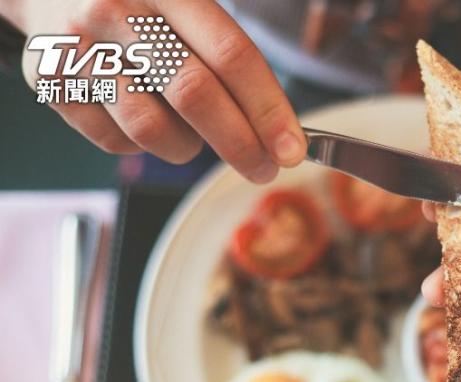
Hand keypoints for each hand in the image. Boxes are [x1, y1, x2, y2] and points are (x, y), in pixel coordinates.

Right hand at [11, 0, 304, 182]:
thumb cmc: (139, 4)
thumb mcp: (185, 4)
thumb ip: (227, 56)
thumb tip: (277, 131)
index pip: (230, 55)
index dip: (267, 108)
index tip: (291, 148)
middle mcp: (117, 11)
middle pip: (195, 95)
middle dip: (240, 144)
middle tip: (264, 168)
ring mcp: (78, 47)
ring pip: (151, 129)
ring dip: (187, 148)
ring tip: (193, 135)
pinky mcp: (51, 81)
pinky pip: (115, 141)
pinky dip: (143, 146)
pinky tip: (147, 119)